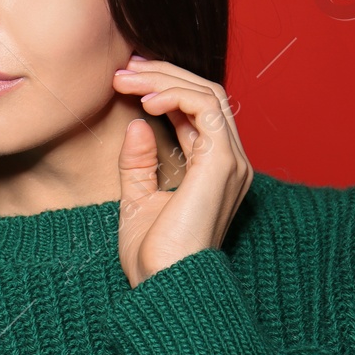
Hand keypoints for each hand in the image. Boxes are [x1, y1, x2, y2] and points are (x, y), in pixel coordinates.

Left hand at [110, 54, 251, 286]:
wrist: (163, 285)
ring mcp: (230, 162)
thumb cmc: (152, 256)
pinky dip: (175, 95)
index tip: (128, 78)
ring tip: (127, 77)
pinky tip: (145, 100)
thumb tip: (137, 124)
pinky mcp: (221, 164)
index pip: (197, 112)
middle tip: (124, 68)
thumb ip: (139, 162)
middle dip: (163, 75)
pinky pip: (206, 108)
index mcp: (213, 170)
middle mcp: (229, 162)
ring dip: (165, 79)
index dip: (164, 88)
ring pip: (208, 94)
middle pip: (206, 96)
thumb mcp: (137, 200)